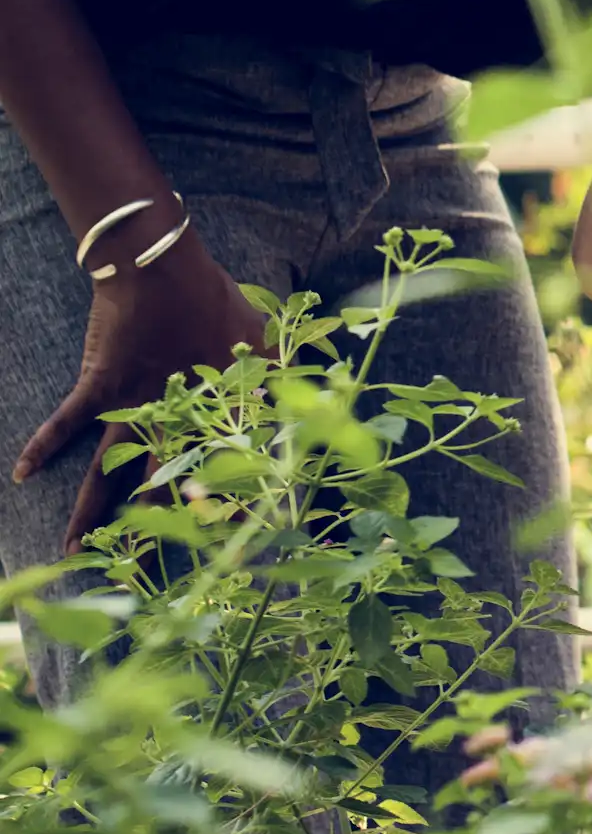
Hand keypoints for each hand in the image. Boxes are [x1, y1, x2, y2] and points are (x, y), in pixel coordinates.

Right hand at [17, 226, 267, 547]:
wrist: (161, 269)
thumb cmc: (216, 298)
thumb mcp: (262, 335)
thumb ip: (282, 366)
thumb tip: (319, 381)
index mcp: (209, 408)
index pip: (217, 466)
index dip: (219, 500)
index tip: (221, 536)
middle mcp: (169, 417)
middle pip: (157, 481)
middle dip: (148, 523)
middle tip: (140, 563)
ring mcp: (128, 404)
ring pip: (104, 469)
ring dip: (89, 510)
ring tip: (75, 551)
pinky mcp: (97, 386)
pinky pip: (63, 422)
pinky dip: (40, 445)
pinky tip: (21, 473)